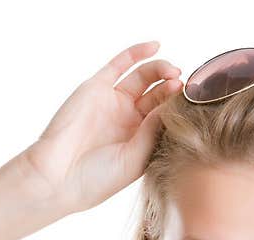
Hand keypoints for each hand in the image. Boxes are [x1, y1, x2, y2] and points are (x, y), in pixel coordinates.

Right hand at [19, 40, 182, 215]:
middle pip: (157, 93)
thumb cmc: (97, 179)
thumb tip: (170, 105)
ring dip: (160, 69)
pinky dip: (137, 53)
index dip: (179, 105)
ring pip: (142, 77)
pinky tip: (155, 46)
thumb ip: (153, 131)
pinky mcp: (96, 88)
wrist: (59, 177)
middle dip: (173, 86)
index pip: (166, 115)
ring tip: (173, 71)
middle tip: (183, 84)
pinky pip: (119, 65)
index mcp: (141, 140)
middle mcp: (128, 119)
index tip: (194, 100)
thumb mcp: (135, 159)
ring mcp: (112, 102)